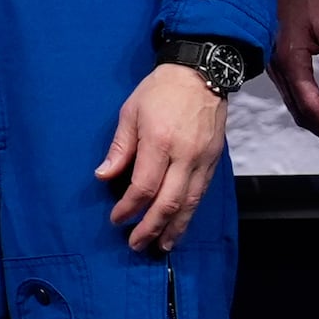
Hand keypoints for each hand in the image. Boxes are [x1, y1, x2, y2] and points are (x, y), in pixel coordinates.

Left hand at [97, 63, 226, 253]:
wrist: (201, 72)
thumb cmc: (160, 90)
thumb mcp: (130, 112)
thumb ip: (119, 148)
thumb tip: (103, 176)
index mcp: (160, 141)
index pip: (144, 186)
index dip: (129, 207)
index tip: (116, 219)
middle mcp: (185, 155)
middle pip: (169, 202)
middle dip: (151, 227)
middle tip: (136, 244)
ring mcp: (203, 159)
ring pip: (190, 203)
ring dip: (175, 228)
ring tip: (162, 245)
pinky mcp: (215, 160)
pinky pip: (202, 193)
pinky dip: (190, 212)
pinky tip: (180, 223)